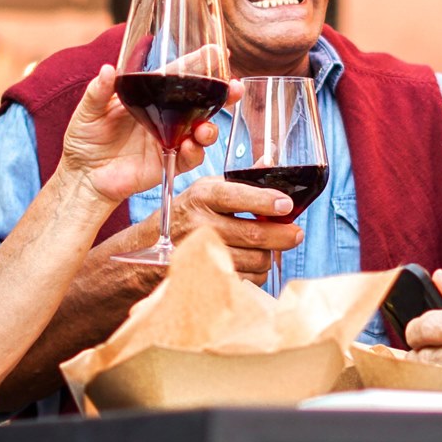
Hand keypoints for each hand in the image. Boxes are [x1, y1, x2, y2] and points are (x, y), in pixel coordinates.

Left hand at [59, 65, 234, 203]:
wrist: (82, 175)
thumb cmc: (85, 138)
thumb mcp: (88, 110)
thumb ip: (98, 91)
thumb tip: (107, 70)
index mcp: (151, 96)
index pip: (179, 75)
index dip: (199, 63)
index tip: (218, 52)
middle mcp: (166, 116)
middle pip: (201, 101)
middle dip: (222, 94)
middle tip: (233, 89)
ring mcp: (170, 139)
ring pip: (202, 130)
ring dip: (211, 128)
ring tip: (205, 129)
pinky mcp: (168, 162)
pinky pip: (189, 157)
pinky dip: (194, 152)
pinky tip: (189, 147)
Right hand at [148, 175, 303, 284]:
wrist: (146, 253)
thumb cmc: (184, 216)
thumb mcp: (205, 190)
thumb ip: (240, 180)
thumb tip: (271, 161)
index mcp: (202, 195)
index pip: (237, 196)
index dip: (266, 201)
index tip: (287, 205)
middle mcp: (199, 224)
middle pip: (253, 234)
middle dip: (282, 235)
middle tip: (296, 233)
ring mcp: (200, 254)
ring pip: (254, 260)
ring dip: (268, 256)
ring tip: (266, 248)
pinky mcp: (204, 278)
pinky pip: (245, 279)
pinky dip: (254, 273)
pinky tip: (249, 263)